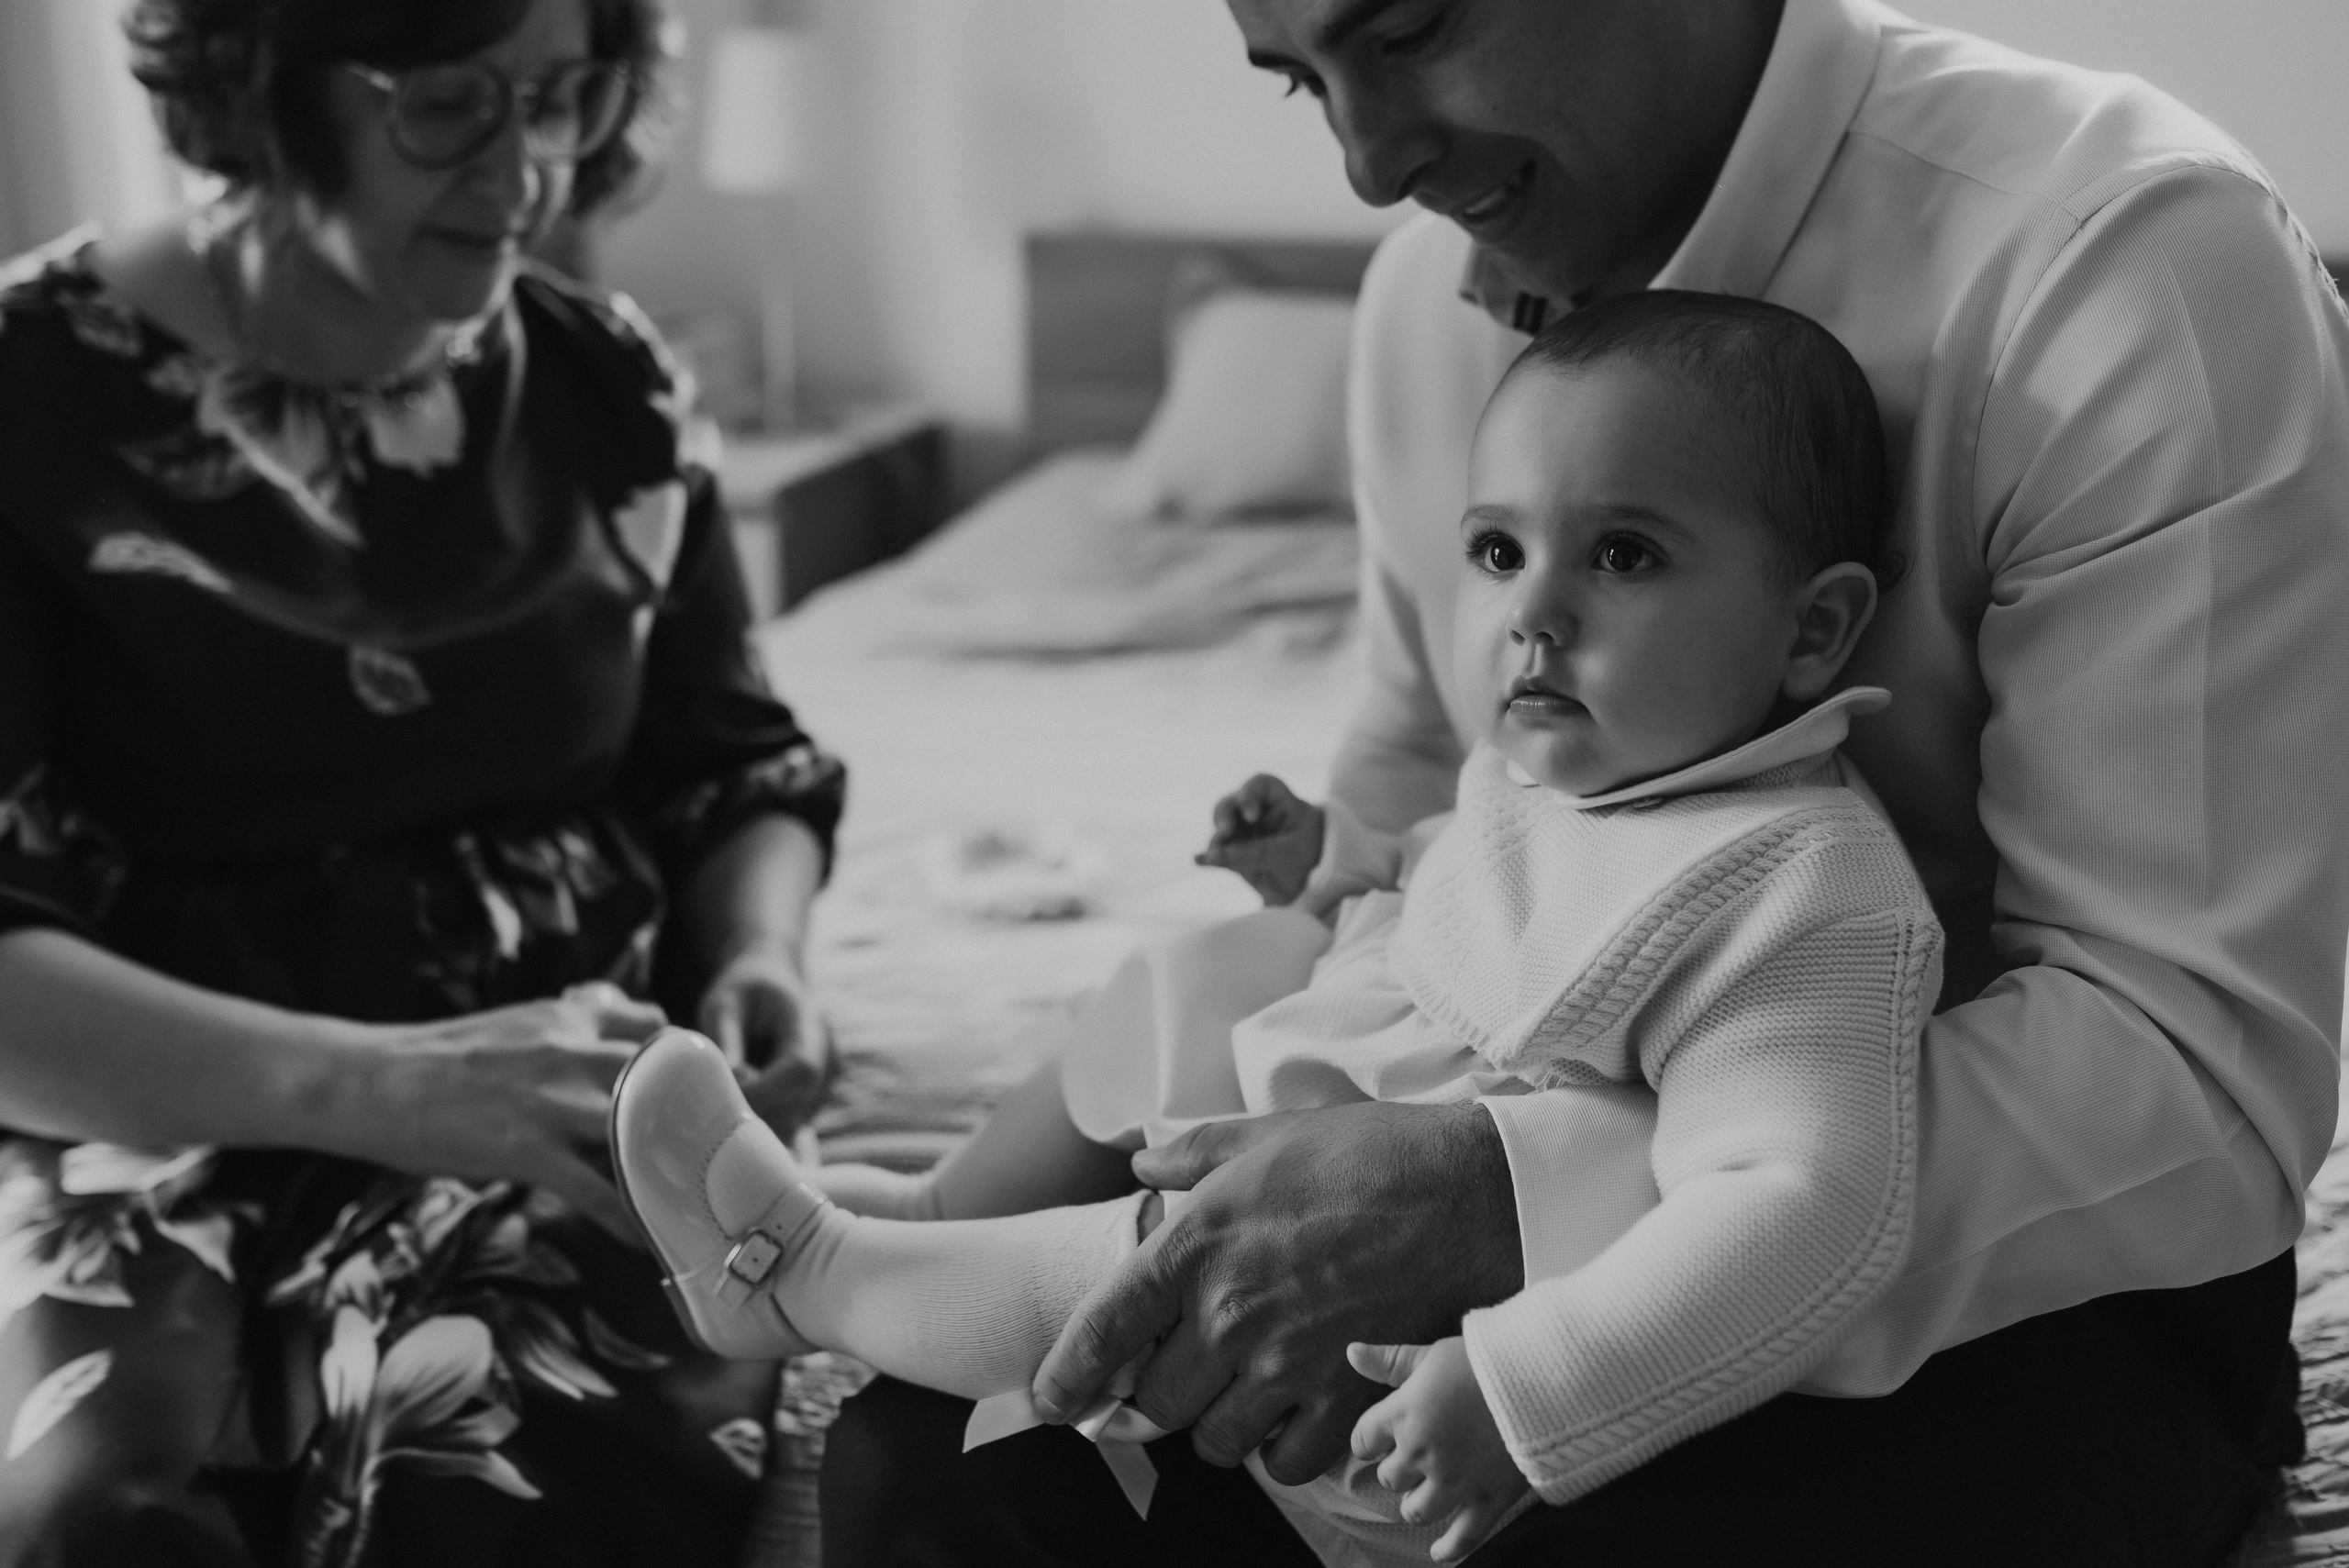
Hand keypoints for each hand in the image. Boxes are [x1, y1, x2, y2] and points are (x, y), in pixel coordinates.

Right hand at [353, 984, 666, 1242]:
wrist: (373, 1081)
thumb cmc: (438, 1058)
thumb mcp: (515, 1026)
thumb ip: (564, 1037)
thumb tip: (599, 1057)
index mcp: (568, 1019)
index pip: (653, 1023)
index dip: (681, 1056)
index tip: (694, 1085)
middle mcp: (572, 1053)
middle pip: (666, 1073)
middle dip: (695, 1108)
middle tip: (711, 1143)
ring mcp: (554, 1103)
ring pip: (642, 1131)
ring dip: (671, 1167)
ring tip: (692, 1195)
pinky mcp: (530, 1151)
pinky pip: (597, 1191)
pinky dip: (627, 1220)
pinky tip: (644, 1240)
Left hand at [698, 943, 833, 1138]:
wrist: (772, 980)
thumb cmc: (744, 989)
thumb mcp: (724, 1004)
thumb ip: (725, 1044)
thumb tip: (718, 1090)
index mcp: (809, 1024)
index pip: (800, 1071)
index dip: (762, 1092)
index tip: (720, 1095)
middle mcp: (829, 1057)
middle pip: (795, 1106)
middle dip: (750, 1113)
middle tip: (709, 1104)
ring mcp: (827, 1083)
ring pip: (790, 1124)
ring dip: (754, 1121)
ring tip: (724, 1097)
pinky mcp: (815, 1100)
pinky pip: (787, 1125)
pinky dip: (761, 1121)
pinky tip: (742, 1100)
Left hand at [1032, 1101, 1520, 1482]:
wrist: (1471, 1193)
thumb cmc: (1371, 1155)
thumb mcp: (1271, 1133)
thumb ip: (1196, 1153)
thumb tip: (1144, 1164)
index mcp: (1198, 1244)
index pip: (1102, 1328)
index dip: (1066, 1376)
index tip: (1054, 1401)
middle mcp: (1229, 1314)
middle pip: (1154, 1401)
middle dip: (1163, 1392)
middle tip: (1188, 1370)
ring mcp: (1286, 1365)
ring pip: (1216, 1441)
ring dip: (1221, 1423)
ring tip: (1247, 1389)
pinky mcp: (1343, 1401)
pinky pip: (1284, 1464)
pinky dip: (1282, 1449)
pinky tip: (1297, 1413)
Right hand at [1195, 774, 1325, 905]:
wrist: (1312, 879)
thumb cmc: (1309, 852)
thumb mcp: (1290, 851)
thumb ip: (1256, 852)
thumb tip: (1215, 855)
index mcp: (1276, 798)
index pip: (1259, 785)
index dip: (1249, 796)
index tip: (1252, 816)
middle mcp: (1253, 809)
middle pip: (1230, 805)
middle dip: (1224, 818)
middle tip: (1225, 833)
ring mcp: (1240, 830)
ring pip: (1219, 829)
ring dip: (1217, 841)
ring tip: (1216, 857)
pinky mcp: (1231, 852)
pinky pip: (1217, 853)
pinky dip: (1209, 857)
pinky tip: (1199, 861)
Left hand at [1349, 1338, 1527, 1562]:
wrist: (1543, 1379)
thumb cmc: (1485, 1360)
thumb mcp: (1433, 1353)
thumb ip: (1391, 1360)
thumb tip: (1351, 1352)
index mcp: (1404, 1413)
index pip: (1364, 1439)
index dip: (1370, 1439)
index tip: (1377, 1440)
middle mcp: (1422, 1453)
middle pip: (1391, 1477)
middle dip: (1397, 1469)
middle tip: (1410, 1462)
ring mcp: (1455, 1481)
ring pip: (1416, 1510)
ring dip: (1414, 1504)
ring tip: (1421, 1497)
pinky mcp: (1488, 1499)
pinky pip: (1463, 1537)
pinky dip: (1448, 1549)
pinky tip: (1438, 1552)